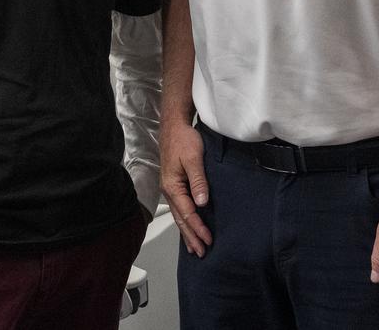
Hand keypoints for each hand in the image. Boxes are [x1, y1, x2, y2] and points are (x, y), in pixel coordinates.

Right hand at [159, 121, 211, 256]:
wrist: (174, 126)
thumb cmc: (183, 140)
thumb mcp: (194, 158)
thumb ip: (198, 181)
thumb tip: (202, 203)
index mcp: (172, 186)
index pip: (187, 213)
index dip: (198, 227)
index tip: (208, 239)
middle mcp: (169, 190)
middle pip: (180, 219)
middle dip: (191, 236)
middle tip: (202, 252)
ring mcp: (170, 188)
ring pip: (178, 215)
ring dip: (187, 232)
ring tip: (195, 247)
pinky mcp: (174, 184)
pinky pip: (179, 208)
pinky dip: (184, 220)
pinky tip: (188, 226)